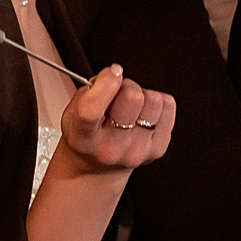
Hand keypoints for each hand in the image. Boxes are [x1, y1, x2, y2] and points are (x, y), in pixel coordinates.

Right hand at [56, 65, 175, 173]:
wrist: (97, 168)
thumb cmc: (87, 135)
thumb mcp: (72, 112)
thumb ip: (90, 91)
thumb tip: (114, 75)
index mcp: (83, 138)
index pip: (93, 108)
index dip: (106, 82)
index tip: (112, 72)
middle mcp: (110, 148)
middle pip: (132, 97)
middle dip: (126, 86)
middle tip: (119, 94)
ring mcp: (136, 151)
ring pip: (153, 99)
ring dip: (143, 95)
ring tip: (131, 107)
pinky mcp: (157, 149)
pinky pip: (168, 106)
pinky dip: (157, 103)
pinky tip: (143, 114)